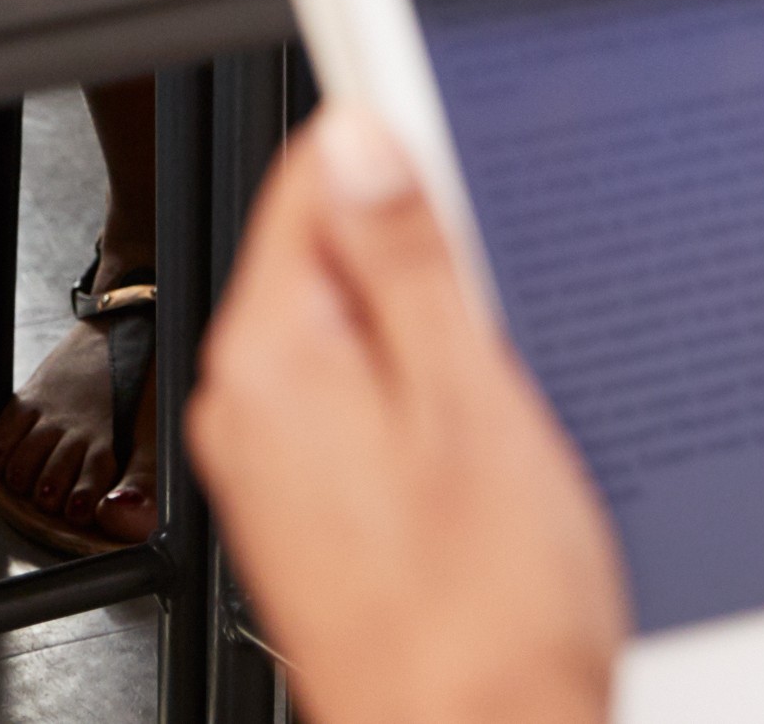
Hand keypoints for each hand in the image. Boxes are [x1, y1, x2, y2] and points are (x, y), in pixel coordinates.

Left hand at [187, 104, 625, 723]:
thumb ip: (409, 261)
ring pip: (362, 332)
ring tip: (507, 410)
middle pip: (338, 254)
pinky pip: (368, 405)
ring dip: (439, 340)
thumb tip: (361, 139)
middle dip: (432, 264)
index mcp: (276, 357)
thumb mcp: (469, 404)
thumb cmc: (482, 624)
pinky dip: (430, 407)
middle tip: (511, 320)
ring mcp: (278, 462)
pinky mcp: (316, 510)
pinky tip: (488, 463)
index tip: (469, 163)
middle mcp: (252, 404)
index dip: (404, 156)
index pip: (312, 177)